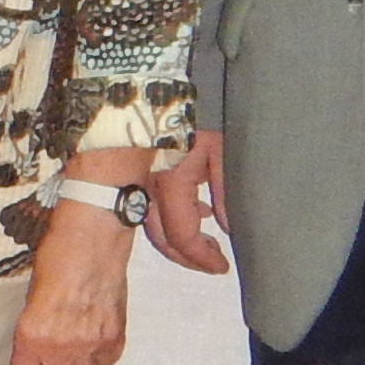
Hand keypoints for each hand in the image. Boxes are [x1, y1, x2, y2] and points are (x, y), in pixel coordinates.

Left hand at [10, 190, 135, 364]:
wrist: (93, 236)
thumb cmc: (55, 255)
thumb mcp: (30, 294)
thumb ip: (34, 328)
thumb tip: (36, 349)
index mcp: (32, 336)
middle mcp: (61, 346)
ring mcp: (91, 343)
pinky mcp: (116, 334)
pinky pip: (107, 363)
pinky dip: (100, 358)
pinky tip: (93, 344)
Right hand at [147, 132, 231, 275]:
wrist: (155, 97)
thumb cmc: (193, 121)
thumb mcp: (219, 152)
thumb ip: (225, 192)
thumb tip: (226, 227)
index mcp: (170, 186)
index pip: (184, 236)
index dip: (203, 258)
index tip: (222, 267)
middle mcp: (148, 192)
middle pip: (163, 240)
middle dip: (189, 258)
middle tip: (213, 264)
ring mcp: (139, 186)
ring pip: (154, 228)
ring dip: (179, 242)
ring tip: (206, 245)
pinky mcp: (138, 180)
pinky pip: (150, 210)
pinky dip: (173, 221)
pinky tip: (197, 213)